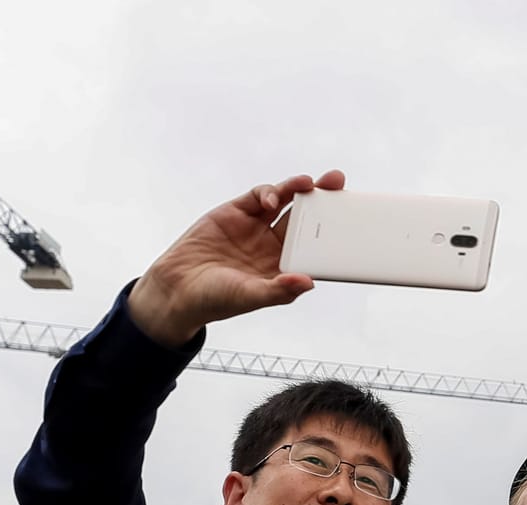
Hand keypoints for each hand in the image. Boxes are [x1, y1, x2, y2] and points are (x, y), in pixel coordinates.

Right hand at [127, 170, 343, 346]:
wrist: (176, 288)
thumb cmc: (215, 299)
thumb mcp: (249, 297)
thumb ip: (278, 291)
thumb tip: (308, 282)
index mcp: (285, 267)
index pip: (317, 246)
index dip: (333, 232)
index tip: (349, 220)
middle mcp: (275, 245)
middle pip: (307, 218)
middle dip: (323, 200)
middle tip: (337, 182)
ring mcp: (256, 227)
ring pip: (285, 202)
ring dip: (299, 189)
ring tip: (308, 183)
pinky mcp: (235, 212)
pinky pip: (259, 196)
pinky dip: (269, 193)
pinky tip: (271, 199)